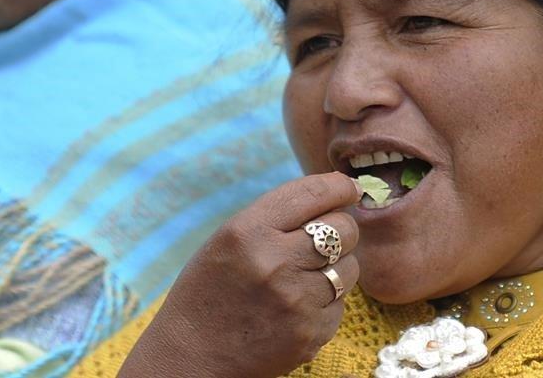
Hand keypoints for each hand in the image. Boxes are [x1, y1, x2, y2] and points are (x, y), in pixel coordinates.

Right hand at [118, 172, 362, 377]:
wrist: (192, 355)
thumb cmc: (210, 290)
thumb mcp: (228, 239)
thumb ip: (276, 217)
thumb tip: (334, 194)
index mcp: (249, 231)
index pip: (313, 194)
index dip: (339, 187)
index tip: (348, 189)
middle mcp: (275, 262)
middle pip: (344, 229)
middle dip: (341, 229)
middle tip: (324, 240)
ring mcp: (295, 301)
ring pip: (350, 267)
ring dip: (336, 267)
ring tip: (306, 276)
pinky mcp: (309, 334)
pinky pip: (340, 304)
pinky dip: (327, 302)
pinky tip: (298, 306)